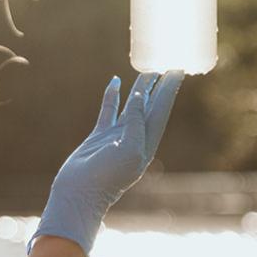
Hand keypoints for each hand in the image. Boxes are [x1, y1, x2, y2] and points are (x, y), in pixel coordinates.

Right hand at [31, 72, 183, 256]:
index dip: (169, 89)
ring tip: (147, 68)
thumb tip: (140, 96)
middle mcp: (135, 137)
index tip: (177, 69)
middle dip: (160, 86)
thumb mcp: (129, 148)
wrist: (79, 193)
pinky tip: (115, 81)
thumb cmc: (107, 177)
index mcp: (147, 143)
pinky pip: (109, 110)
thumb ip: (136, 122)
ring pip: (132, 105)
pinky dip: (113, 95)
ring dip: (140, 88)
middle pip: (151, 105)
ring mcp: (117, 136)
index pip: (162, 109)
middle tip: (167, 63)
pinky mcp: (100, 136)